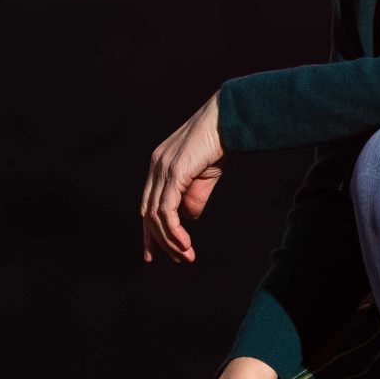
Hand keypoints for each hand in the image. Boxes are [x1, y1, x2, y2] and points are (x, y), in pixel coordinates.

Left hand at [141, 91, 225, 263]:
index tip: (154, 254)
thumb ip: (194, 196)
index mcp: (160, 164)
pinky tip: (185, 244)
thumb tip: (187, 218)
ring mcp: (162, 168)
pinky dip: (173, 231)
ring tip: (186, 255)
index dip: (150, 231)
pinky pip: (166, 210)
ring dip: (170, 240)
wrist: (231, 119)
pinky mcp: (173, 172)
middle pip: (148, 212)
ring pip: (156, 215)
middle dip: (159, 240)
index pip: (148, 203)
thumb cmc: (222, 143)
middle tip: (178, 258)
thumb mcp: (205, 176)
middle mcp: (156, 166)